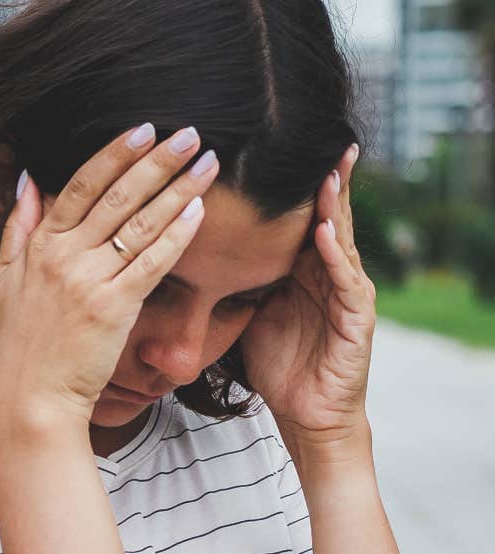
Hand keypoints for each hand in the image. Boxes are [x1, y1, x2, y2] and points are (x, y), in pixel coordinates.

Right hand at [0, 122, 219, 427]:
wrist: (34, 399)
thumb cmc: (23, 347)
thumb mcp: (4, 282)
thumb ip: (16, 229)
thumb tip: (26, 180)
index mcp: (41, 246)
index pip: (81, 184)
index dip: (115, 153)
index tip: (144, 130)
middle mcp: (64, 256)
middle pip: (118, 195)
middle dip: (158, 161)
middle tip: (190, 135)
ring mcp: (89, 281)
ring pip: (140, 223)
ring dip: (178, 189)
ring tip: (207, 164)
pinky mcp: (113, 309)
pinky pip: (151, 263)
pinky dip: (176, 234)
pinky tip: (199, 211)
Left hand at [238, 143, 376, 446]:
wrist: (306, 416)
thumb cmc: (280, 367)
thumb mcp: (252, 314)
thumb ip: (239, 280)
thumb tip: (195, 253)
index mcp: (307, 271)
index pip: (303, 217)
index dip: (296, 185)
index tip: (282, 147)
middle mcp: (332, 275)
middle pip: (329, 216)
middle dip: (327, 178)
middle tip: (324, 137)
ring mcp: (349, 294)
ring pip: (342, 240)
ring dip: (335, 206)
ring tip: (328, 171)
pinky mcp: (358, 319)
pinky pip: (347, 281)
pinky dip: (335, 256)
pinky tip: (324, 232)